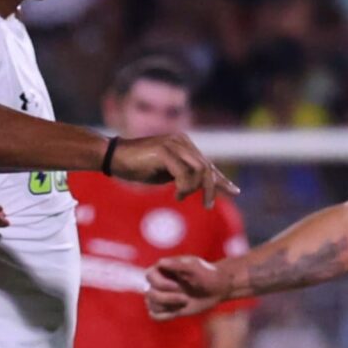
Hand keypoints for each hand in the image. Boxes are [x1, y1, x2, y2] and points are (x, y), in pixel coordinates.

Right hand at [111, 134, 239, 207]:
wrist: (113, 156)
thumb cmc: (137, 166)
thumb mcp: (165, 172)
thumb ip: (182, 175)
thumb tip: (196, 186)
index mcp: (184, 145)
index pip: (208, 164)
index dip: (221, 179)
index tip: (234, 191)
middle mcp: (182, 141)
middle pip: (207, 167)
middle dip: (212, 188)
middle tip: (208, 205)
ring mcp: (173, 144)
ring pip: (199, 170)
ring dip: (194, 189)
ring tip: (181, 197)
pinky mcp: (164, 151)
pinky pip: (184, 173)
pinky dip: (184, 187)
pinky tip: (177, 194)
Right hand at [145, 256, 229, 319]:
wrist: (216, 288)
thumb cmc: (206, 274)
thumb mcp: (195, 267)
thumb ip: (178, 265)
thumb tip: (160, 262)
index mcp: (163, 267)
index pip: (149, 275)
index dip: (161, 284)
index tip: (177, 286)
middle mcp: (159, 281)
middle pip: (149, 293)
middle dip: (167, 298)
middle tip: (185, 298)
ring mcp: (162, 295)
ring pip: (151, 304)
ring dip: (168, 307)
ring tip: (185, 302)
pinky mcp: (167, 307)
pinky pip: (154, 315)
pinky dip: (164, 316)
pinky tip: (177, 312)